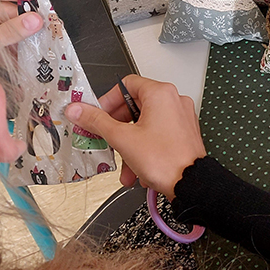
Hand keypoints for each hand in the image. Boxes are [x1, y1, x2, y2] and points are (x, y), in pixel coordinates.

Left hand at [0, 0, 42, 53]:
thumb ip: (8, 31)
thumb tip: (34, 20)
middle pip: (2, 12)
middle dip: (23, 18)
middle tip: (42, 23)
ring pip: (5, 31)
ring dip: (22, 37)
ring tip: (39, 41)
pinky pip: (2, 48)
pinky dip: (15, 52)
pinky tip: (27, 58)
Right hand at [63, 76, 205, 199]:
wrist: (191, 184)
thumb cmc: (166, 160)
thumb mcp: (122, 138)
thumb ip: (96, 122)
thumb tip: (78, 110)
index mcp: (161, 94)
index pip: (125, 85)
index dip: (107, 100)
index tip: (96, 115)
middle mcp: (174, 101)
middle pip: (134, 107)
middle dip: (117, 129)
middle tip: (104, 139)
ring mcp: (181, 118)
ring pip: (144, 126)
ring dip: (129, 146)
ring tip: (122, 165)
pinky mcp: (183, 134)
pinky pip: (157, 136)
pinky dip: (144, 150)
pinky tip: (138, 170)